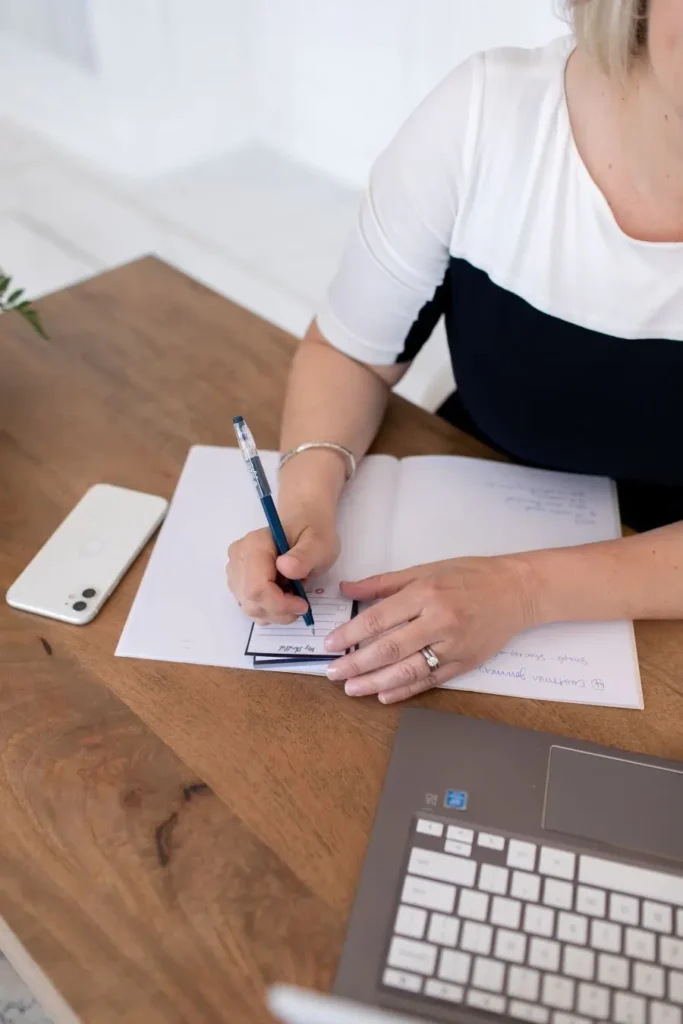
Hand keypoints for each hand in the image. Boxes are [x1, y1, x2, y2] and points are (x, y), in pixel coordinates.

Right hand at [227, 509, 339, 623]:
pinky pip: (250, 607)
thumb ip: (304, 556)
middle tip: (301, 602)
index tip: (302, 604)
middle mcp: (238, 557)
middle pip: (251, 601)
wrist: (303, 526)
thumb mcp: (319, 544)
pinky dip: (269, 610)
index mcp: (254, 545)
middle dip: (279, 610)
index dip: (279, 603)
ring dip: (275, 612)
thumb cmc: (312, 534)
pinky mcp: (238, 582)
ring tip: (293, 595)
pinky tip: (282, 597)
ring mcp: (235, 571)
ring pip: (249, 608)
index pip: (257, 587)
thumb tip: (285, 567)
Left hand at [324, 555, 535, 703]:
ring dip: (376, 682)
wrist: (516, 591)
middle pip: (390, 648)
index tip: (330, 645)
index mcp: (426, 593)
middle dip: (357, 663)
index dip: (351, 635)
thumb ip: (384, 583)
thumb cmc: (469, 575)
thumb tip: (347, 588)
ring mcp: (454, 646)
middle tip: (333, 673)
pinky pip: (431, 681)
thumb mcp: (425, 569)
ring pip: (408, 670)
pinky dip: (406, 690)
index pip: (379, 619)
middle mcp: (439, 621)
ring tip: (352, 689)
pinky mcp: (466, 663)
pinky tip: (384, 695)